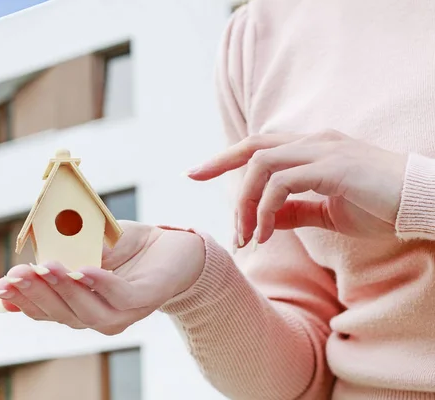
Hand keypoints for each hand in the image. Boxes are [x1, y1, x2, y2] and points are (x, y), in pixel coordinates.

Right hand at [0, 221, 204, 334]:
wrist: (173, 245)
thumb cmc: (127, 248)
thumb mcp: (84, 250)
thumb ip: (56, 263)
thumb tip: (12, 279)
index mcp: (81, 305)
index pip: (45, 311)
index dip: (21, 300)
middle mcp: (99, 315)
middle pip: (61, 314)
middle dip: (36, 294)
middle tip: (15, 274)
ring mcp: (123, 312)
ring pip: (87, 312)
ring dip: (64, 290)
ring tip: (45, 267)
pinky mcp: (145, 299)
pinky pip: (120, 296)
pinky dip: (101, 283)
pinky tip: (85, 269)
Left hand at [186, 130, 407, 246]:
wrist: (422, 203)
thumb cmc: (380, 206)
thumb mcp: (329, 212)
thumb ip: (297, 210)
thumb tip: (267, 218)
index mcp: (312, 149)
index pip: (260, 146)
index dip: (226, 157)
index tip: (198, 171)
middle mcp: (314, 142)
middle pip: (253, 146)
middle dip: (219, 162)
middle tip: (193, 178)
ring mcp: (324, 151)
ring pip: (262, 165)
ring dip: (245, 201)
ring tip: (246, 234)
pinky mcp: (334, 167)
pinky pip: (283, 183)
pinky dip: (267, 209)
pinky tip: (267, 233)